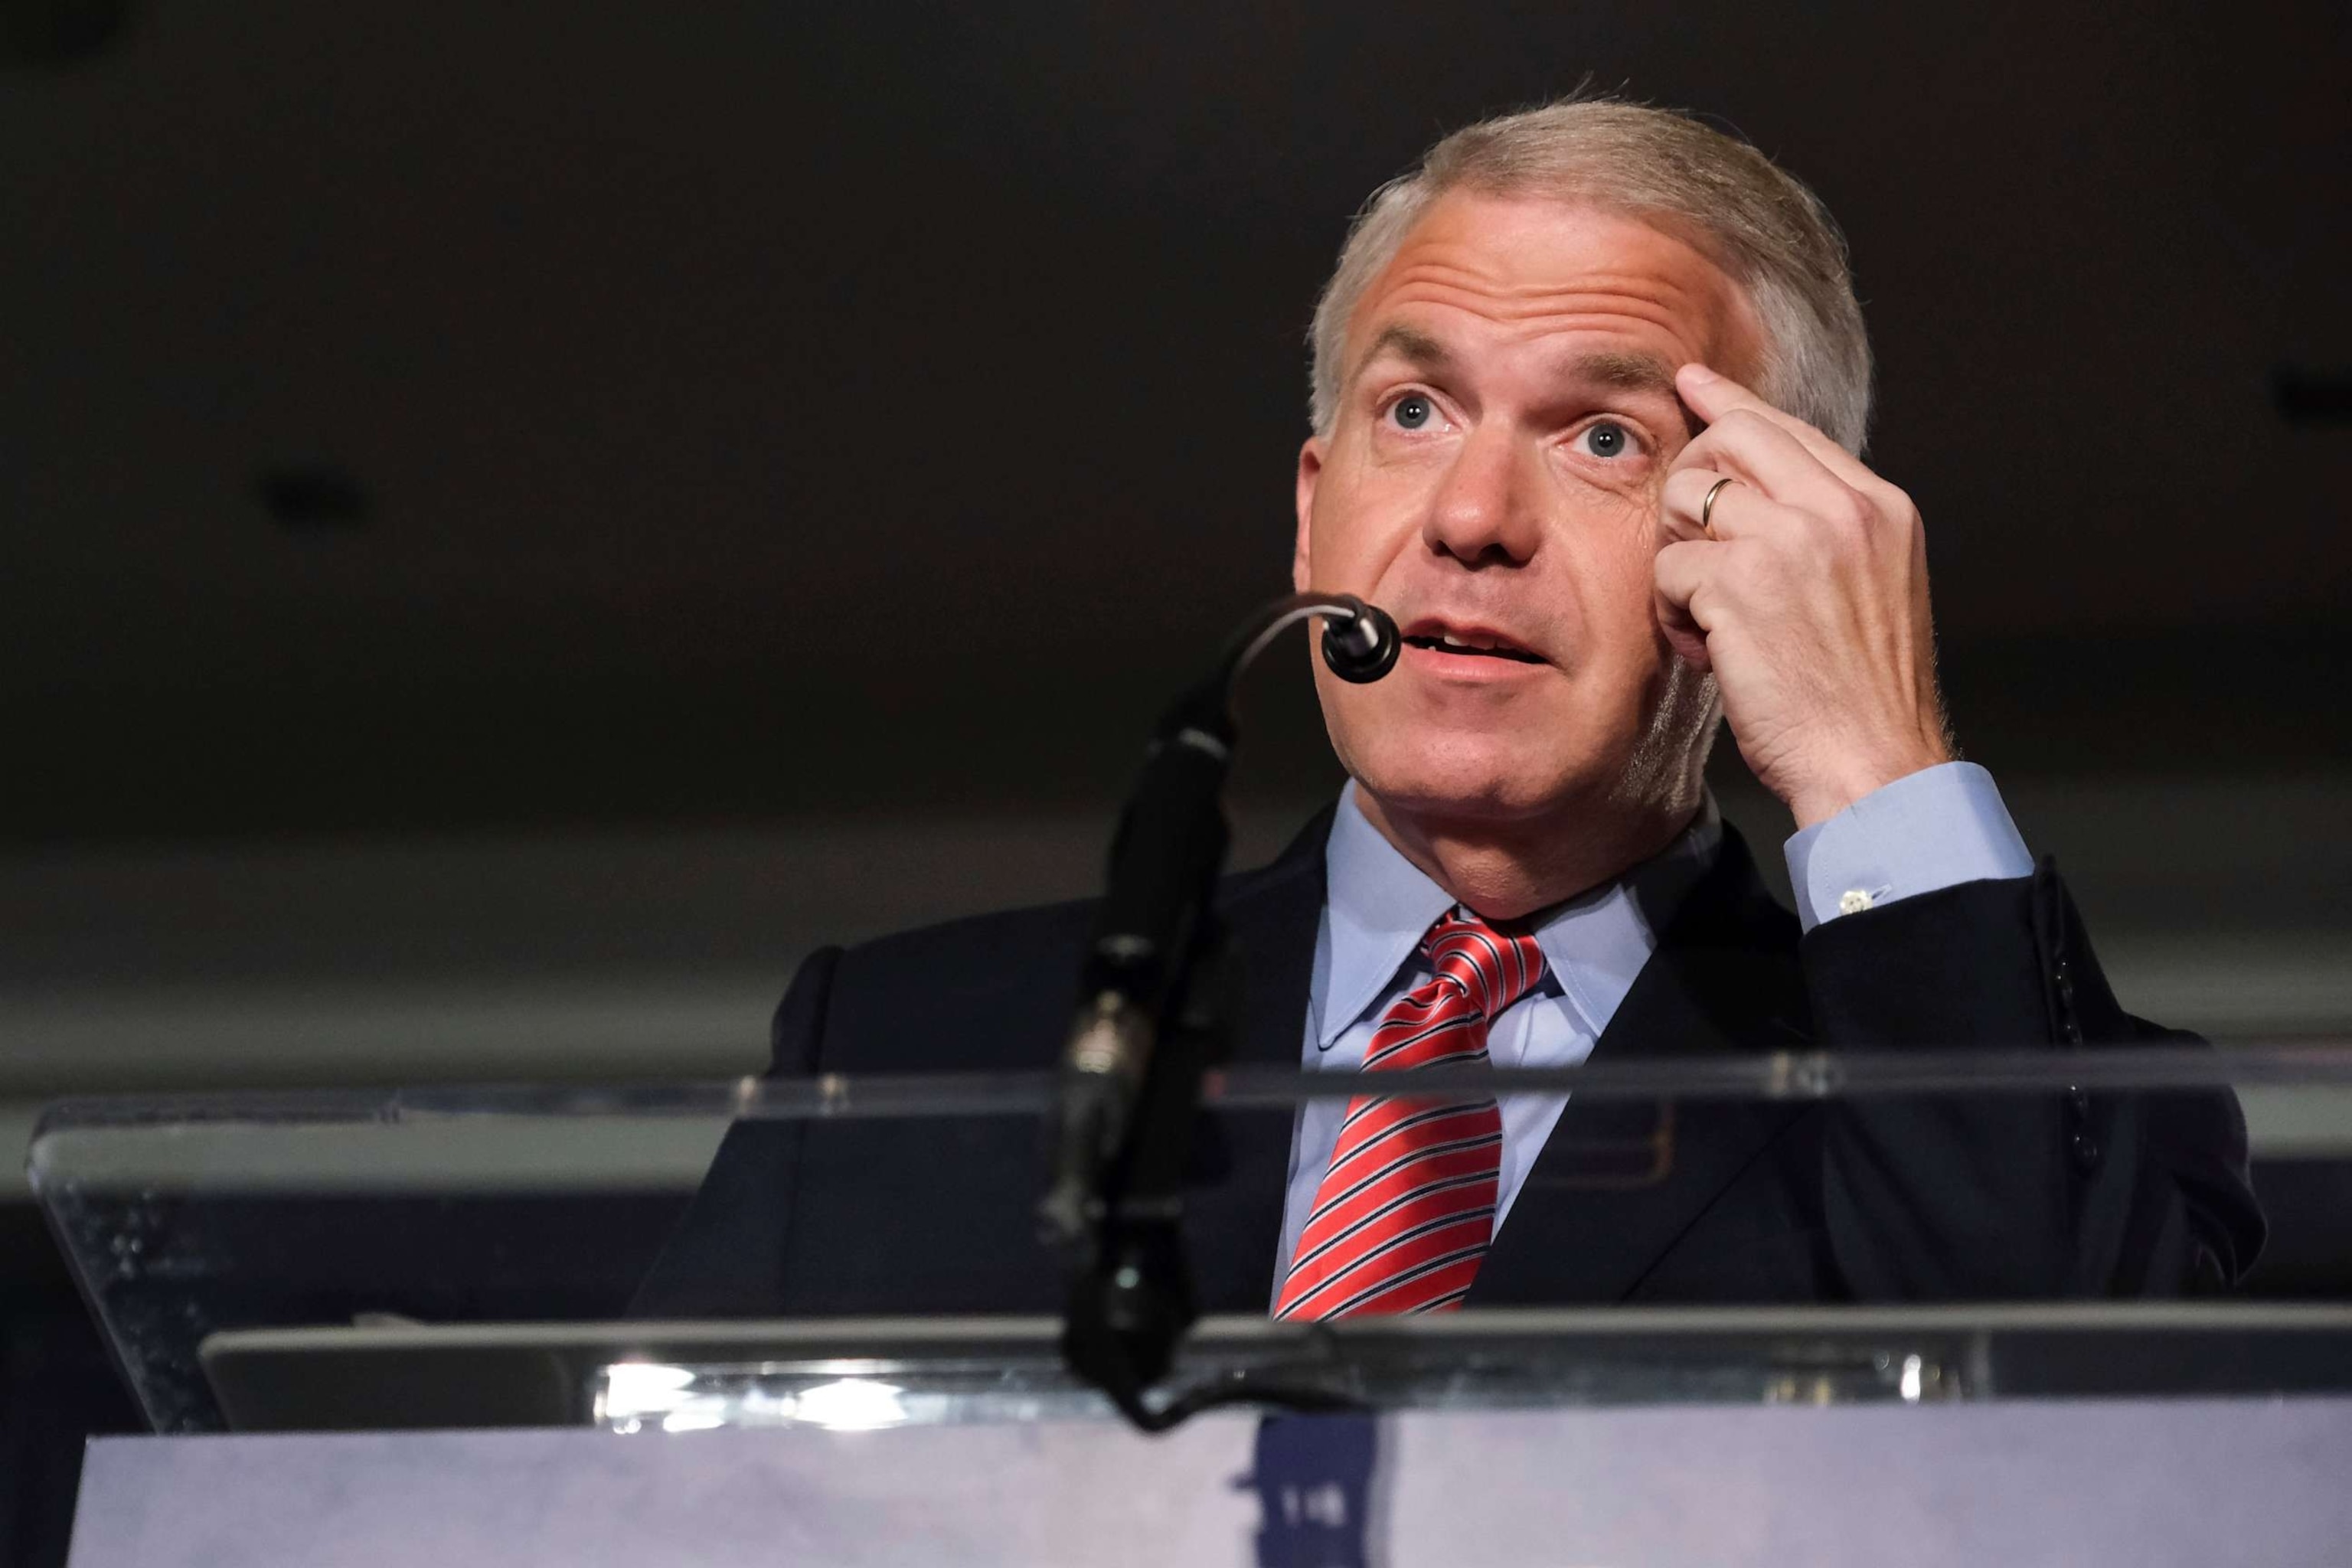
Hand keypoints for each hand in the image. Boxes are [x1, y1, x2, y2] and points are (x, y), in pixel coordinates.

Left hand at [1653, 364, 1952, 828]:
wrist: (1876, 762)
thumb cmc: (1860, 695)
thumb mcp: (1869, 587)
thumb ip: (1825, 530)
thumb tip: (1752, 489)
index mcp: (1878, 506)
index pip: (1787, 427)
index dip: (1729, 404)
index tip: (1694, 384)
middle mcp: (1840, 509)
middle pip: (1728, 438)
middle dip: (1689, 482)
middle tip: (1689, 544)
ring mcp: (1792, 541)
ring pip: (1686, 498)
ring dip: (1679, 561)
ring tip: (1709, 616)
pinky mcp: (1741, 584)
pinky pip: (1668, 569)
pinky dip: (1675, 614)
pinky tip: (1711, 652)